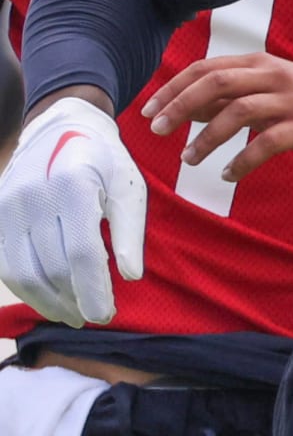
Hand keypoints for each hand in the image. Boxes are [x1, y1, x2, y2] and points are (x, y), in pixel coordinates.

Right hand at [0, 97, 144, 325]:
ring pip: (24, 274)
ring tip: (74, 313)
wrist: (60, 127)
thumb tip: (131, 278)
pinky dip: (29, 289)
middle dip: (74, 300)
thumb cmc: (104, 160)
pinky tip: (51, 298)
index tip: (106, 314)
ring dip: (49, 302)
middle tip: (95, 315)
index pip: (80, 253)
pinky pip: (8, 266)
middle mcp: (33, 197)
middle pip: (52, 268)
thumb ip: (130, 231)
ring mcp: (8, 208)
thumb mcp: (128, 187)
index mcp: (73, 185)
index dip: (92, 289)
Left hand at [142, 53, 292, 180]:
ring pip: (238, 111)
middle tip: (158, 130)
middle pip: (218, 82)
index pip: (209, 67)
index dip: (175, 87)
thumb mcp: (269, 91)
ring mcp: (291, 100)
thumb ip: (231, 96)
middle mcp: (275, 75)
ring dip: (206, 137)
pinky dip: (241, 161)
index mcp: (262, 63)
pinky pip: (266, 143)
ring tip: (188, 159)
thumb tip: (187, 107)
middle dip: (182, 105)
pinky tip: (227, 175)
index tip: (149, 110)